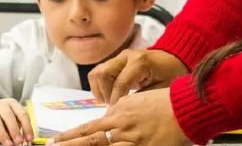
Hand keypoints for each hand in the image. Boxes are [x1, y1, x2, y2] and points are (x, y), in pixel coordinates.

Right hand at [0, 98, 33, 145]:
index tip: (29, 138)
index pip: (22, 113)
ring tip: (8, 144)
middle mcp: (1, 105)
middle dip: (14, 130)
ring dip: (3, 134)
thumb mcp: (12, 114)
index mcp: (12, 103)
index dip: (27, 126)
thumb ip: (18, 125)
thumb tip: (24, 139)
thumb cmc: (1, 113)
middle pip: (8, 116)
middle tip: (18, 141)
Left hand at [55, 89, 189, 145]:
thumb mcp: (135, 101)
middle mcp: (122, 128)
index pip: (89, 128)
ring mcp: (133, 141)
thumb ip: (119, 109)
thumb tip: (107, 116)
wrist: (185, 107)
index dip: (71, 136)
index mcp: (118, 115)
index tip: (57, 140)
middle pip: (91, 141)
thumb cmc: (163, 102)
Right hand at [88, 50, 187, 105]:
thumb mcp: (162, 88)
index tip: (117, 113)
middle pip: (102, 73)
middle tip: (113, 106)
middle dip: (104, 94)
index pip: (119, 83)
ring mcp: (119, 57)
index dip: (116, 100)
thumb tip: (124, 110)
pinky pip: (100, 71)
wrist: (175, 58)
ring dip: (99, 89)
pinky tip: (110, 95)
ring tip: (109, 101)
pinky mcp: (116, 60)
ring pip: (97, 71)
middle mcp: (126, 56)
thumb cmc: (172, 74)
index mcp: (140, 62)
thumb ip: (143, 97)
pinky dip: (100, 85)